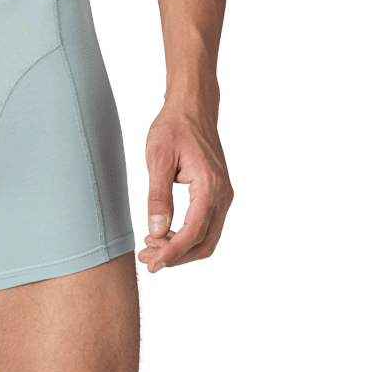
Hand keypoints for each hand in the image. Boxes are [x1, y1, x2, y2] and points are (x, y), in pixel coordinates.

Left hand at [138, 102, 232, 274]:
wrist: (193, 108)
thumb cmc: (174, 127)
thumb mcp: (158, 158)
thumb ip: (158, 196)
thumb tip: (157, 231)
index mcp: (209, 186)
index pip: (193, 232)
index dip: (173, 253)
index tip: (153, 263)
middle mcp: (223, 195)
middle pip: (204, 242)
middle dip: (177, 257)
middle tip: (148, 261)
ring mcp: (223, 195)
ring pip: (207, 237)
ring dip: (182, 249)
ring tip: (152, 249)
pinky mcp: (218, 194)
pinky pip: (206, 225)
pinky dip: (187, 236)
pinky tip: (164, 234)